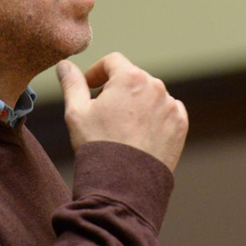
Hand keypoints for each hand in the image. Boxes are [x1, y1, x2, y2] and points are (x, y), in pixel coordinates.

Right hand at [56, 53, 187, 171]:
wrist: (124, 184)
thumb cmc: (98, 145)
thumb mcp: (76, 112)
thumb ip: (72, 83)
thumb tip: (64, 64)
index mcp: (130, 77)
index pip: (113, 61)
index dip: (97, 72)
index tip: (90, 87)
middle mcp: (155, 86)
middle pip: (132, 78)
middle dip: (117, 89)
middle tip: (103, 112)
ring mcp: (170, 106)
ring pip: (150, 95)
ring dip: (137, 103)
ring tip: (122, 127)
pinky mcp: (180, 125)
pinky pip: (167, 111)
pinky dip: (155, 117)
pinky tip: (139, 135)